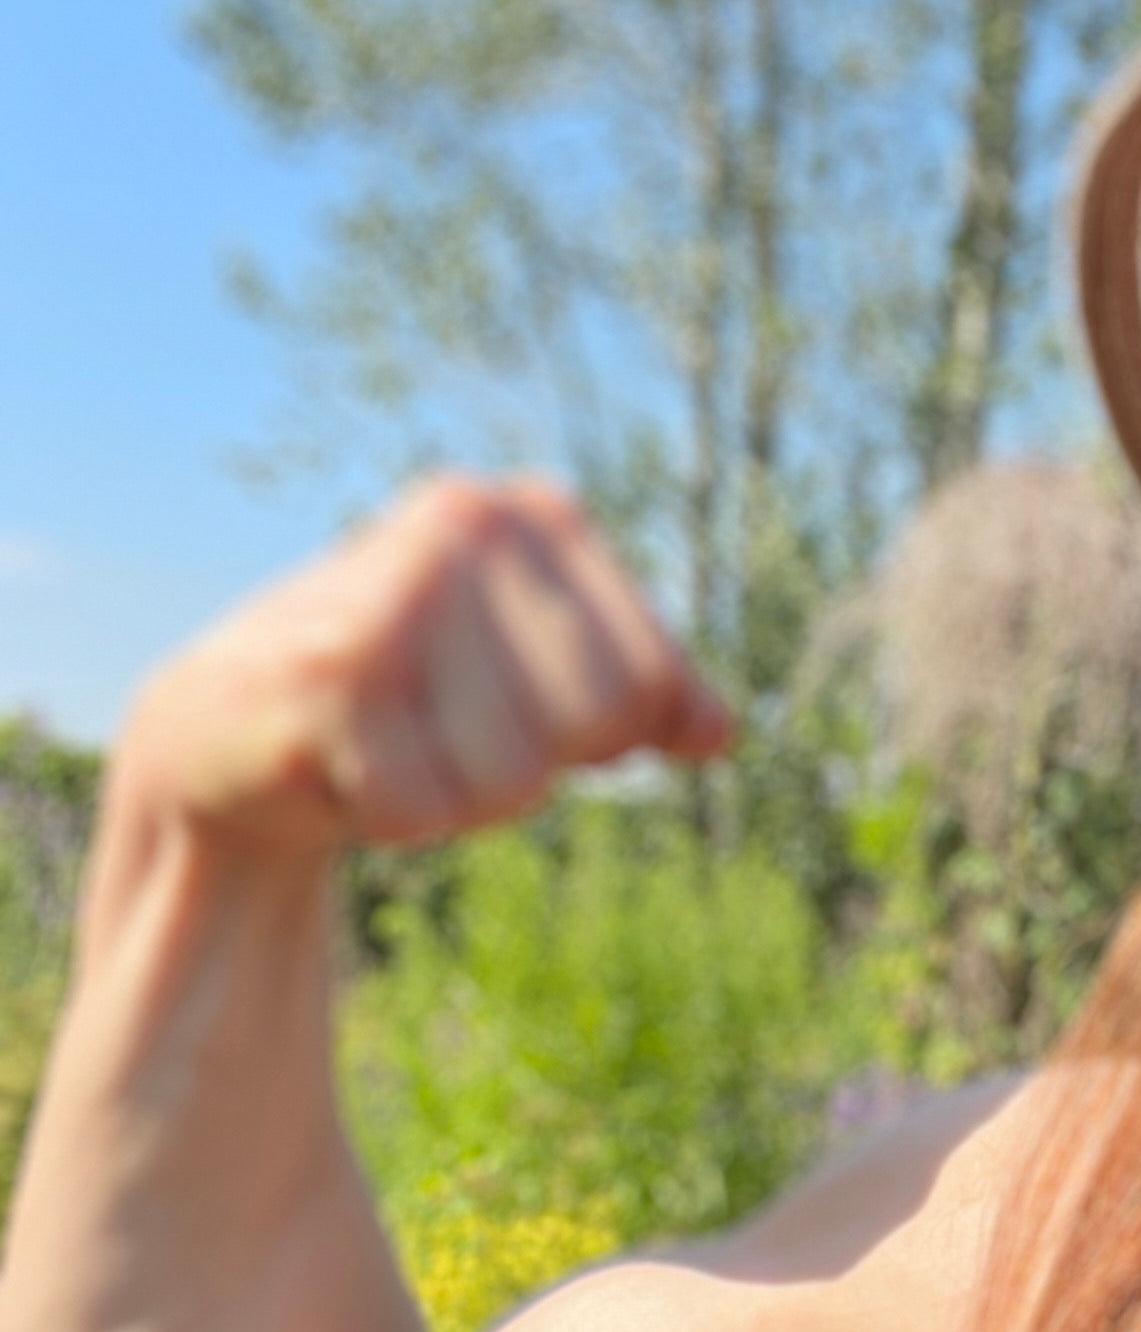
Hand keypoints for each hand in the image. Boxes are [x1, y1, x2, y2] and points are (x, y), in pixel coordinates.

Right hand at [118, 475, 732, 852]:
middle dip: (522, 764)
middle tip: (439, 730)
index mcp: (539, 515)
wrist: (227, 728)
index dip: (595, 734)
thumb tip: (722, 734)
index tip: (511, 706)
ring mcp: (391, 589)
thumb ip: (644, 694)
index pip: (650, 685)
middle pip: (591, 725)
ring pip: (509, 780)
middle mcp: (467, 522)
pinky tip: (333, 764)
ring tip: (384, 743)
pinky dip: (382, 816)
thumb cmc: (408, 702)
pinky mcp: (318, 674)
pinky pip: (419, 810)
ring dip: (449, 796)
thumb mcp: (539, 678)